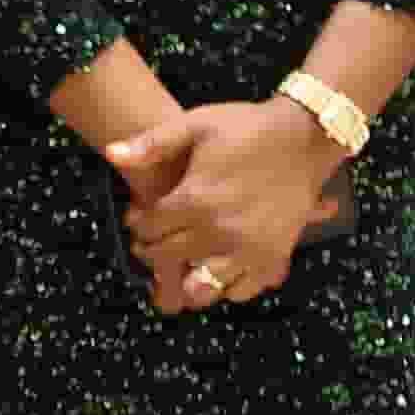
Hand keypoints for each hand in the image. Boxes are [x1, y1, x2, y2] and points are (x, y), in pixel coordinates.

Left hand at [106, 98, 341, 310]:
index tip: (138, 217)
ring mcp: (247, 249)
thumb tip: (110, 153)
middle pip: (168, 257)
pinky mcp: (271, 257)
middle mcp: (218, 231)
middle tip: (151, 240)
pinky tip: (217, 269)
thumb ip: (153, 143)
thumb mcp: (197, 123)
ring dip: (185, 278)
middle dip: (152, 250)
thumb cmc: (247, 127)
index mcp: (195, 199)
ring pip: (201, 287)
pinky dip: (225, 287)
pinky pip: (241, 291)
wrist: (304, 136)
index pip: (149, 228)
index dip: (137, 223)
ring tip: (183, 261)